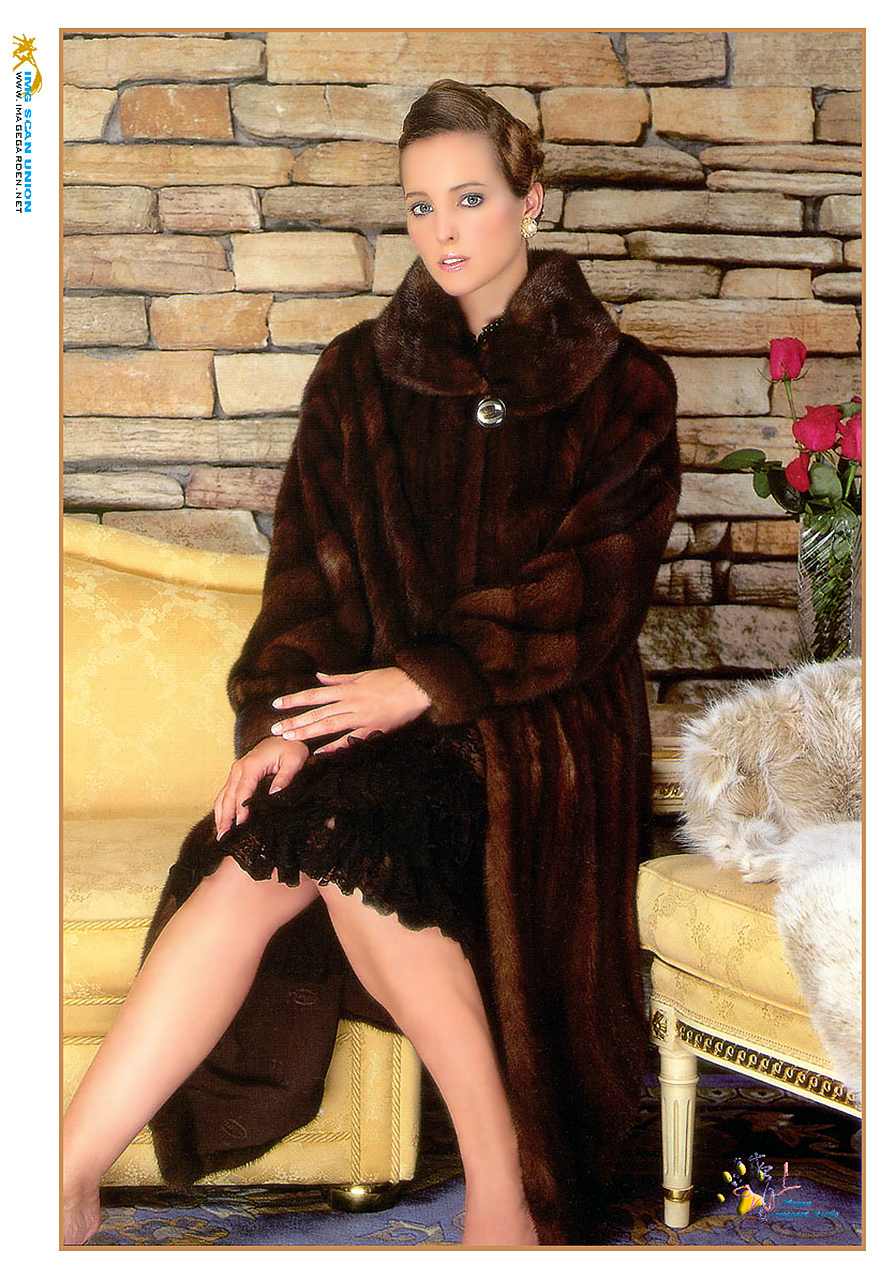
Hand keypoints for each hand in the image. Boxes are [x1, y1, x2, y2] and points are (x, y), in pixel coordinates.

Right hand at [213, 736, 309, 841]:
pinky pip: (226, 792)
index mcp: (251, 766)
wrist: (284, 737)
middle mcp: (239, 768)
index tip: (240, 825)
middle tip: (223, 837)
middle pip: (228, 796)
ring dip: (220, 815)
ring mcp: (236, 772)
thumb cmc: (291, 748)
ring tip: (220, 834)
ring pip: (223, 795)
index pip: (242, 791)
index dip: (240, 810)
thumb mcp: (294, 760)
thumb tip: (274, 794)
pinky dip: (222, 807)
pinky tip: (223, 821)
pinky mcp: (237, 775)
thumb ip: (285, 777)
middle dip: (225, 817)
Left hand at [270, 666, 431, 755]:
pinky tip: (320, 754)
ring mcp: (361, 717)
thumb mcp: (364, 674)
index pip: (314, 694)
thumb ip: (340, 679)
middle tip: (274, 730)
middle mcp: (351, 702)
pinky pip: (350, 740)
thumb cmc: (393, 678)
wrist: (417, 688)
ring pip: (329, 725)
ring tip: (289, 739)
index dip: (294, 700)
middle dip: (295, 721)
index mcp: (348, 688)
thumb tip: (319, 676)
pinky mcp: (373, 730)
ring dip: (308, 732)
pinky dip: (335, 747)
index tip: (276, 705)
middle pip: (317, 712)